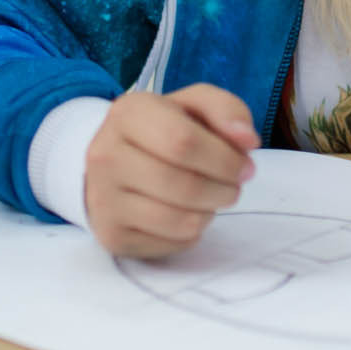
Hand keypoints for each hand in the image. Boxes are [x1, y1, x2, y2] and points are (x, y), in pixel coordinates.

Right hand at [82, 83, 258, 258]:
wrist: (114, 163)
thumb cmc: (163, 131)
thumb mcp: (193, 106)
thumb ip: (226, 110)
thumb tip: (247, 140)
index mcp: (128, 113)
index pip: (183, 141)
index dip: (225, 159)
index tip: (245, 165)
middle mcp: (105, 155)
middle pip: (184, 185)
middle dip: (224, 189)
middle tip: (233, 186)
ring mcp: (103, 199)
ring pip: (179, 220)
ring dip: (210, 212)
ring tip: (211, 198)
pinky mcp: (112, 235)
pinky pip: (171, 243)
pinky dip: (191, 232)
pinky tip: (185, 213)